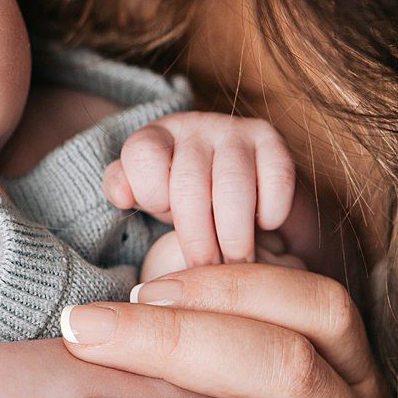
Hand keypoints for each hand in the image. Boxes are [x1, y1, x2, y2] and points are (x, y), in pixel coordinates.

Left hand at [104, 112, 319, 267]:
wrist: (241, 186)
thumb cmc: (183, 198)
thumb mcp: (147, 195)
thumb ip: (123, 189)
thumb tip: (121, 195)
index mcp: (155, 136)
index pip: (143, 155)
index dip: (151, 195)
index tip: (164, 223)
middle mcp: (194, 126)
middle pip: (189, 184)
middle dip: (198, 239)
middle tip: (206, 271)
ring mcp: (236, 131)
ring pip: (233, 185)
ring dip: (235, 235)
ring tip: (237, 264)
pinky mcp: (274, 141)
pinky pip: (276, 178)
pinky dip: (271, 211)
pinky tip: (264, 226)